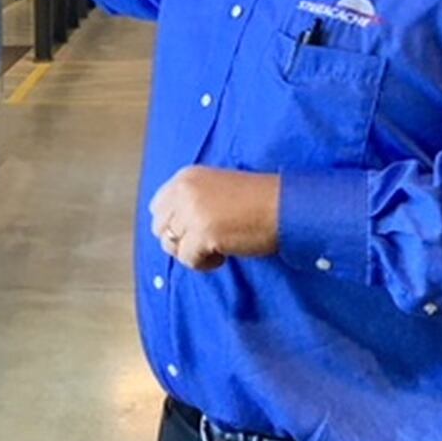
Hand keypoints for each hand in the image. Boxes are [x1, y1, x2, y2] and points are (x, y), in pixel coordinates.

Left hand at [148, 166, 280, 271]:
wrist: (285, 206)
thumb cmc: (258, 200)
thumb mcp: (215, 189)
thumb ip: (190, 201)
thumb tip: (172, 229)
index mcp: (186, 177)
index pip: (157, 206)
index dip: (174, 223)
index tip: (194, 230)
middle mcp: (183, 191)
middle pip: (159, 228)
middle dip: (179, 240)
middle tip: (206, 241)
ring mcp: (192, 211)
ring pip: (171, 246)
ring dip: (192, 252)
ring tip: (217, 247)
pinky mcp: (203, 233)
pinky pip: (187, 260)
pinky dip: (204, 263)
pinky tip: (224, 255)